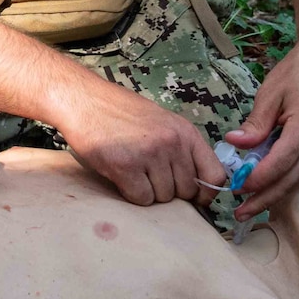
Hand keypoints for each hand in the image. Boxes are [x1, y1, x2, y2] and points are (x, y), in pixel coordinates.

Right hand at [56, 92, 227, 209]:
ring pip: (163, 198)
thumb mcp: (162, 123)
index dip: (206, 194)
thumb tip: (197, 185)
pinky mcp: (125, 166)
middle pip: (187, 191)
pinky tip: (122, 176)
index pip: (215, 175)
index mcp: (185, 132)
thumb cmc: (121, 113)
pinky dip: (131, 194)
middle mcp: (172, 142)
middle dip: (171, 192)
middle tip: (150, 177)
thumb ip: (182, 149)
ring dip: (149, 192)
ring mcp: (149, 154)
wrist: (84, 100)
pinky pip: (141, 199)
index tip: (195, 199)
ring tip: (134, 171)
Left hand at [223, 39, 298, 220]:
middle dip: (264, 199)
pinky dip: (287, 175)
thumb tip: (234, 146)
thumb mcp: (270, 93)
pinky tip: (269, 179)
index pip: (279, 164)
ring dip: (275, 189)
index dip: (256, 181)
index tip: (235, 189)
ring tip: (249, 201)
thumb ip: (255, 125)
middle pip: (291, 180)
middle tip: (240, 214)